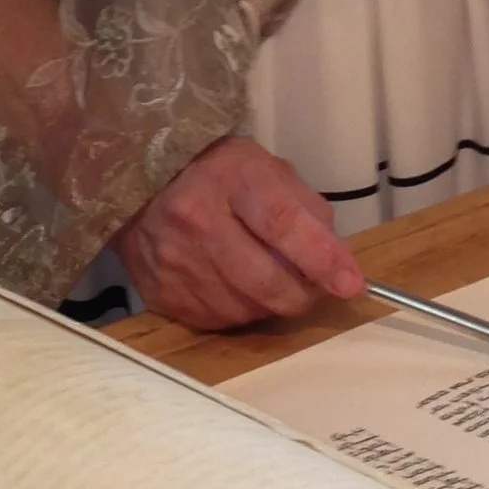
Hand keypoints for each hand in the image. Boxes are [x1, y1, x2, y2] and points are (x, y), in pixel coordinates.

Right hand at [119, 136, 368, 329]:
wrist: (138, 186)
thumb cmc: (215, 173)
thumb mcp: (264, 168)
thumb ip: (305, 210)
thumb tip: (337, 262)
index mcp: (228, 177)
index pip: (281, 223)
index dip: (320, 257)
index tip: (350, 282)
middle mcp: (195, 221)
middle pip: (265, 280)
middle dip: (303, 293)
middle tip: (315, 288)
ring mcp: (174, 263)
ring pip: (245, 308)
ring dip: (271, 303)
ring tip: (271, 279)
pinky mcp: (162, 295)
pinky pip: (219, 321)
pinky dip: (240, 310)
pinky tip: (237, 287)